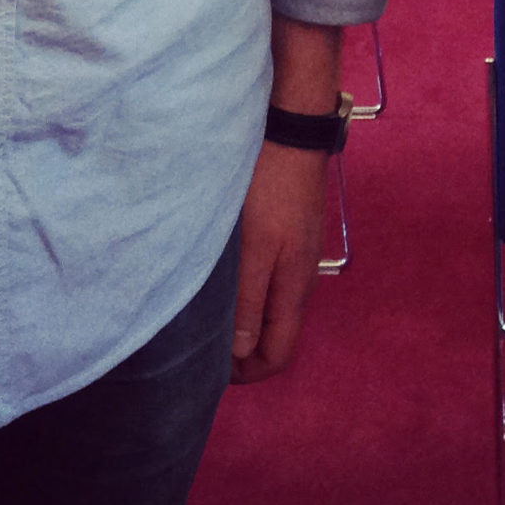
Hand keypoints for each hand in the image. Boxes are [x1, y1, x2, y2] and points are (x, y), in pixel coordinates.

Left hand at [229, 141, 330, 383]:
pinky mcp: (290, 236)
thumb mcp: (256, 248)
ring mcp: (297, 256)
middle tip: (204, 342)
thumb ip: (249, 300)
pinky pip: (270, 280)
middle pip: (276, 334)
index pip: (280, 355)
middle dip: (243, 349)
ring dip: (243, 319)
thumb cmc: (271, 189)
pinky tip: (223, 276)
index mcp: (295, 289)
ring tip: (208, 311)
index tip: (214, 369)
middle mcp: (301, 280)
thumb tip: (242, 352)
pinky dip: (248, 292)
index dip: (249, 372)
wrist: (292, 132)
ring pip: (271, 307)